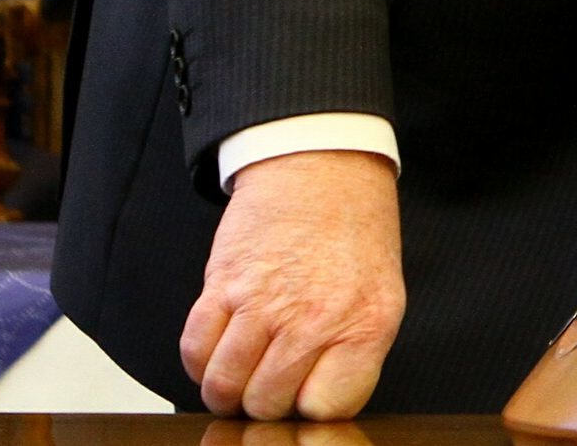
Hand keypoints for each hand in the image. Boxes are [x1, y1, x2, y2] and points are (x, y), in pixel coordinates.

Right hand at [181, 150, 405, 419]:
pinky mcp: (223, 284)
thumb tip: (314, 405)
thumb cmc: (354, 234)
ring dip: (227, 390)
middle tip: (270, 380)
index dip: (312, 407)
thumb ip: (352, 354)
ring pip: (224, 386)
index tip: (308, 393)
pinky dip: (199, 362)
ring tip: (241, 374)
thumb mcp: (381, 296)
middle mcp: (315, 318)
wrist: (323, 168)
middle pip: (267, 404)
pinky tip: (218, 351)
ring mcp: (265, 303)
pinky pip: (195, 349)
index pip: (328, 409)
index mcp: (366, 325)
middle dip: (265, 402)